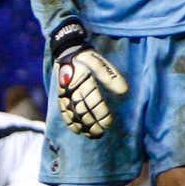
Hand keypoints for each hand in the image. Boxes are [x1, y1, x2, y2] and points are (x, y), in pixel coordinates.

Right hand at [49, 19, 128, 139]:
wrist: (67, 51)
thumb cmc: (87, 58)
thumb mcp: (100, 63)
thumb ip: (111, 77)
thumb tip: (124, 91)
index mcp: (84, 80)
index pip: (93, 101)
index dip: (100, 113)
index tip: (108, 123)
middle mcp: (72, 88)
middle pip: (82, 110)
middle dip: (92, 123)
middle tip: (101, 132)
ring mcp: (65, 93)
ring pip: (73, 112)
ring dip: (82, 125)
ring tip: (92, 134)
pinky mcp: (60, 95)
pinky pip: (63, 111)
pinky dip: (70, 121)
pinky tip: (77, 130)